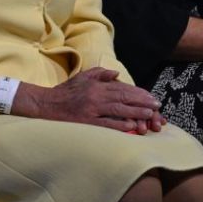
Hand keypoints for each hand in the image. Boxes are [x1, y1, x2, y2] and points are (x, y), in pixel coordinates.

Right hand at [29, 67, 165, 133]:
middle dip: (142, 101)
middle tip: (156, 105)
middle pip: (123, 97)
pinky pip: (106, 124)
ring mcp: (91, 109)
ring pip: (118, 110)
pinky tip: (132, 126)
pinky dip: (120, 125)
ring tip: (150, 115)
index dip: (138, 92)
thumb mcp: (82, 77)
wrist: (46, 104)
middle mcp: (96, 95)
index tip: (151, 97)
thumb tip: (116, 74)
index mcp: (96, 85)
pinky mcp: (86, 122)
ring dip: (136, 112)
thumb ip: (99, 74)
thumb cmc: (65, 91)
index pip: (122, 88)